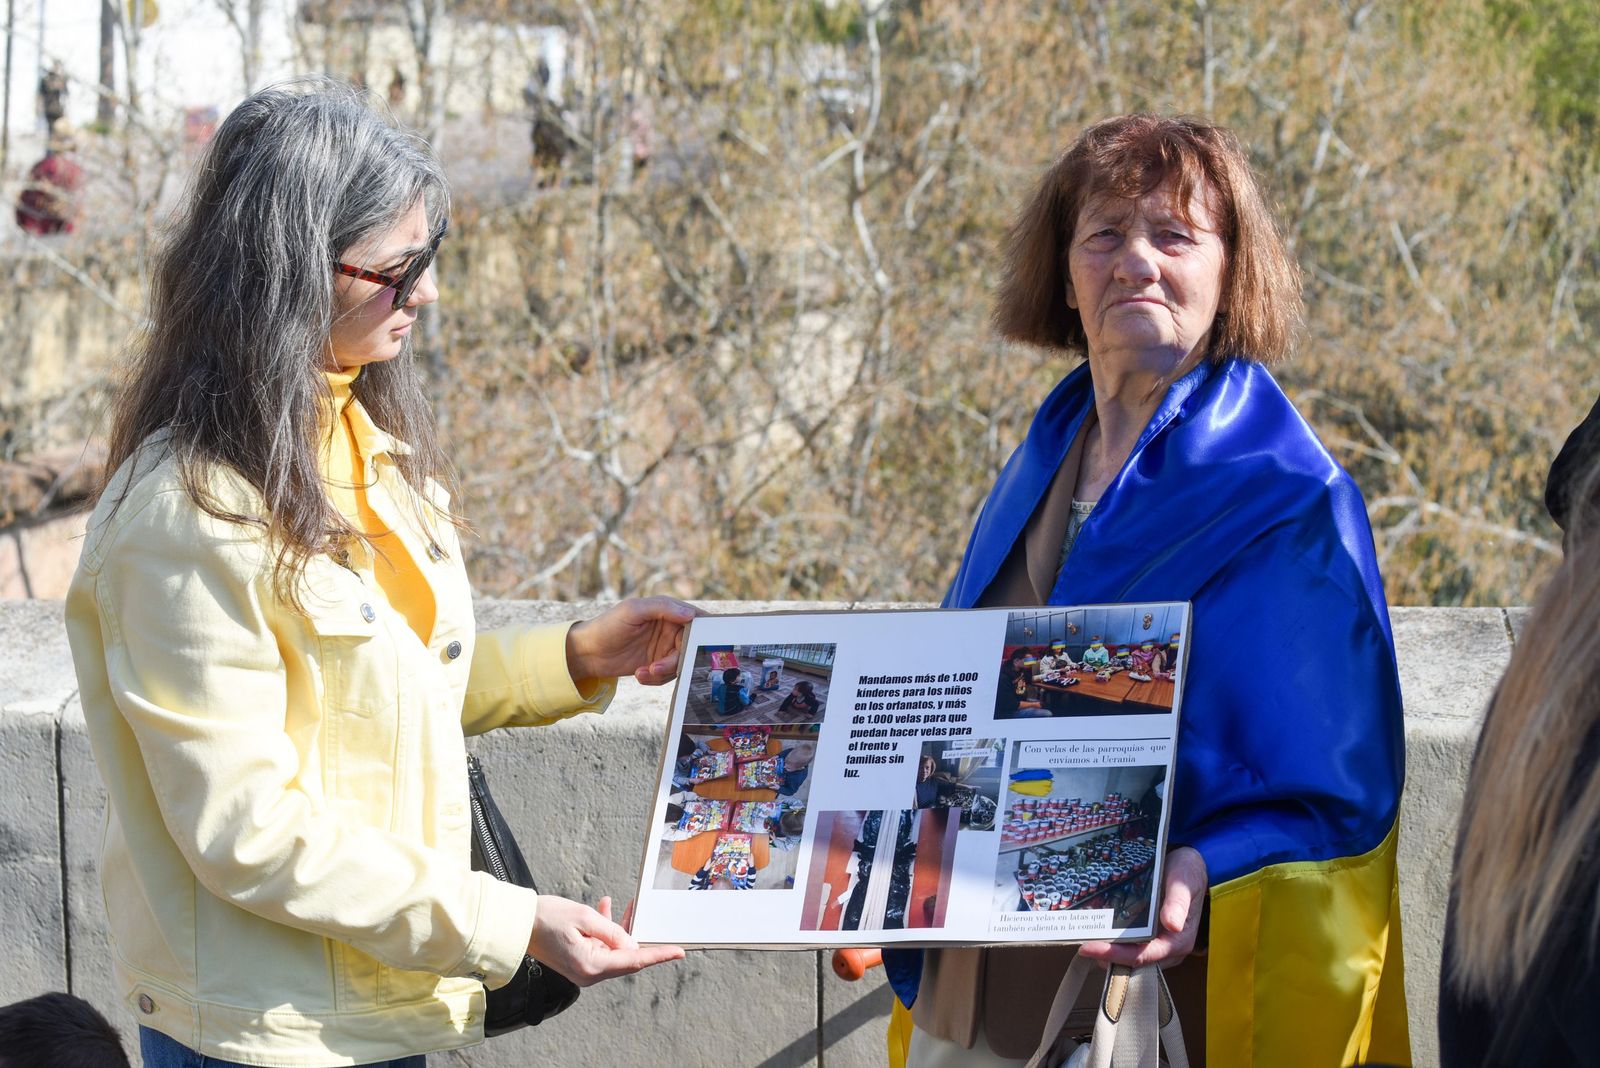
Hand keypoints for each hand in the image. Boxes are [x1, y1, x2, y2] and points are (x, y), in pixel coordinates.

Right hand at [527, 894, 683, 986]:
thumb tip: (632, 946)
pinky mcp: (578, 960)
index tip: (679, 952)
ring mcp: (583, 969)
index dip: (659, 955)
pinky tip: (605, 907)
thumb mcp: (585, 918)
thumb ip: (613, 932)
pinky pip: (600, 946)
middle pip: (626, 957)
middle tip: (654, 921)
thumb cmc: (547, 918)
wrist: (516, 923)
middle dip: (639, 936)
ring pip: (614, 949)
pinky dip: (606, 929)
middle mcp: (589, 973)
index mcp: (591, 966)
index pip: (634, 961)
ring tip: (625, 905)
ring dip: (620, 928)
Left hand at [565, 597, 702, 684]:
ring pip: (680, 664)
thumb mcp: (633, 610)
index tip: (699, 646)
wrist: (587, 652)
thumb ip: (663, 608)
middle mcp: (669, 629)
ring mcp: (663, 648)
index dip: (700, 632)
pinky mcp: (657, 664)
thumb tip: (691, 614)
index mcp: (667, 611)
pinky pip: (668, 676)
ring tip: (644, 672)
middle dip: (676, 660)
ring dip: (664, 672)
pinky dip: (655, 679)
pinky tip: (639, 675)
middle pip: (689, 646)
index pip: (694, 620)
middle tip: (658, 666)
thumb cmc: (608, 625)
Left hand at [1077, 846, 1205, 968]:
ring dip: (1109, 951)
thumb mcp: (1184, 883)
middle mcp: (1168, 949)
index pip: (1143, 956)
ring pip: (1130, 956)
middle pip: (1133, 961)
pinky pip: (1131, 946)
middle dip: (1107, 956)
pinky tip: (1097, 933)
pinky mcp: (1152, 937)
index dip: (1115, 955)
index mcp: (1178, 941)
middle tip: (1080, 945)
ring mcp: (1159, 945)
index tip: (1089, 948)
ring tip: (1084, 940)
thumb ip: (1178, 903)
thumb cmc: (1188, 874)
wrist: (1190, 867)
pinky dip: (1114, 942)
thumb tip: (1172, 924)